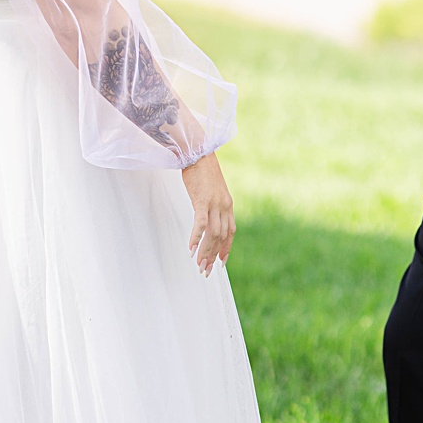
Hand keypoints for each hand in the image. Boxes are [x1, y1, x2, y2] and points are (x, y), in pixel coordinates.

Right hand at [181, 152, 235, 274]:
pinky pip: (201, 224)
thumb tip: (207, 217)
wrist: (198, 152)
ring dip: (205, 251)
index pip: (231, 232)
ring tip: (198, 264)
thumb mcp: (212, 190)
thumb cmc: (202, 171)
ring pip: (212, 234)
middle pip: (221, 237)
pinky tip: (191, 249)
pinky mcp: (202, 200)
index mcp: (227, 205)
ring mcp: (215, 204)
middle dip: (213, 256)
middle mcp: (224, 206)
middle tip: (205, 271)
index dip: (226, 249)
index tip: (221, 263)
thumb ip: (212, 205)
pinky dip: (196, 238)